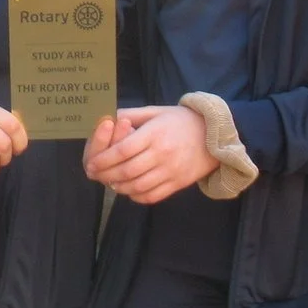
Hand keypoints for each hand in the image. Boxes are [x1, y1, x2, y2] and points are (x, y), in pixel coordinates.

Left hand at [84, 104, 217, 203]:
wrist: (215, 135)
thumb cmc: (181, 120)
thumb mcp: (156, 111)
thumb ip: (130, 114)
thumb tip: (106, 118)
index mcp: (154, 134)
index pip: (123, 150)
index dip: (104, 159)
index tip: (91, 163)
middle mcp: (163, 154)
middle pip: (127, 171)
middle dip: (106, 175)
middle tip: (95, 174)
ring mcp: (171, 171)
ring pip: (138, 186)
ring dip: (119, 187)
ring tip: (110, 182)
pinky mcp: (178, 184)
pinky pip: (153, 196)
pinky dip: (137, 196)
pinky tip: (129, 190)